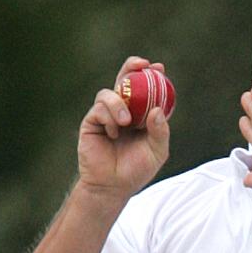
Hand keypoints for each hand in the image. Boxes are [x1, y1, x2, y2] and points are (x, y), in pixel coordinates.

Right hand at [77, 56, 169, 198]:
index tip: (158, 67)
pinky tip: (114, 133)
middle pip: (124, 80)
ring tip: (127, 122)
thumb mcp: (157, 152)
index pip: (146, 89)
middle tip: (141, 65)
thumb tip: (157, 110)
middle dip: (131, 67)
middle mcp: (123, 110)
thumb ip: (160, 131)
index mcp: (141, 114)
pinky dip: (109, 118)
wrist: (113, 187)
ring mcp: (106, 115)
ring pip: (108, 93)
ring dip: (119, 103)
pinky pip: (98, 110)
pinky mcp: (91, 123)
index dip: (151, 75)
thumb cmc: (137, 170)